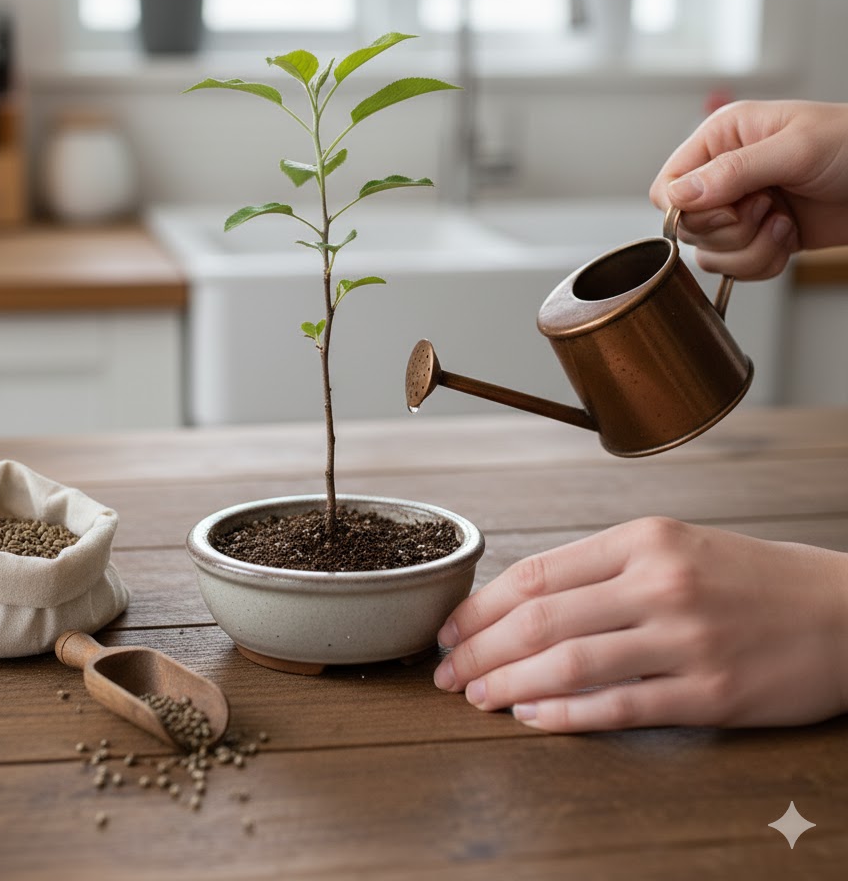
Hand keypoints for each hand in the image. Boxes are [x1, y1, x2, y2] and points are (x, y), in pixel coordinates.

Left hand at [434, 517, 847, 731]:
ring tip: (478, 698)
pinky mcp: (711, 694)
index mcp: (644, 538)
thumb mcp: (675, 545)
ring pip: (570, 664)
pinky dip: (566, 715)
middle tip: (448, 673)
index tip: (451, 628)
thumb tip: (524, 601)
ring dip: (510, 685)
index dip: (482, 606)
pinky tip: (533, 718)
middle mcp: (660, 583)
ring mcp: (685, 639)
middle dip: (481, 649)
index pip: (537, 572)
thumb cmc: (749, 577)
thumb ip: (603, 569)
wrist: (844, 612)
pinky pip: (620, 707)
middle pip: (540, 619)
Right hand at [649, 100, 847, 278]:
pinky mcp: (758, 237)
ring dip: (749, 250)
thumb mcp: (796, 149)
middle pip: (686, 225)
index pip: (668, 185)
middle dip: (729, 230)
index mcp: (723, 138)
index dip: (689, 208)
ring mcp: (742, 208)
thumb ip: (733, 171)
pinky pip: (735, 268)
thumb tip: (680, 194)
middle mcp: (724, 174)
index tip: (731, 206)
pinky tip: (789, 238)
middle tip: (767, 208)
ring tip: (783, 223)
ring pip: (709, 253)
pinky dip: (762, 264)